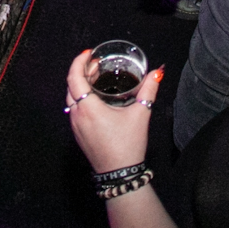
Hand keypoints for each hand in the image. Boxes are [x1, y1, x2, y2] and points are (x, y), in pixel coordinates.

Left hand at [64, 50, 160, 173]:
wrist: (119, 173)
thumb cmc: (128, 145)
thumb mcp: (141, 114)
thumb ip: (149, 90)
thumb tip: (157, 73)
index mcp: (88, 107)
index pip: (74, 77)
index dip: (79, 61)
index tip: (89, 53)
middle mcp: (77, 115)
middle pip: (71, 85)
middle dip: (81, 70)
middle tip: (96, 64)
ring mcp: (75, 125)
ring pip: (71, 97)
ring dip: (80, 84)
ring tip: (96, 77)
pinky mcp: (78, 133)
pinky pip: (74, 109)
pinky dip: (81, 97)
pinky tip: (95, 98)